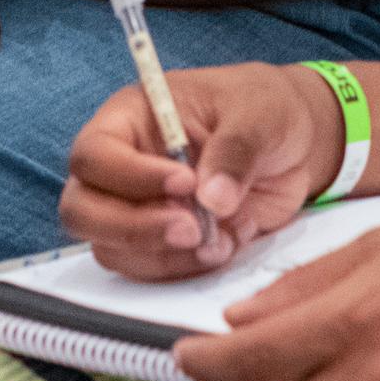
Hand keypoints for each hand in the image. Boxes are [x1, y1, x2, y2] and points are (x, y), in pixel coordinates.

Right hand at [59, 61, 341, 277]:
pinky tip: (225, 244)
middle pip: (82, 210)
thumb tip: (213, 199)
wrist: (297, 144)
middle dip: (133, 228)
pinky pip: (149, 270)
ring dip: (165, 255)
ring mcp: (138, 209)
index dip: (131, 176)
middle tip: (192, 228)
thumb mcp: (258, 113)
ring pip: (112, 249)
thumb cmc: (267, 110)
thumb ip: (236, 150)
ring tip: (220, 237)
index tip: (186, 183)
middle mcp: (121, 167)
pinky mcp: (162, 243)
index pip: (95, 155)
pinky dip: (185, 268)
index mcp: (131, 119)